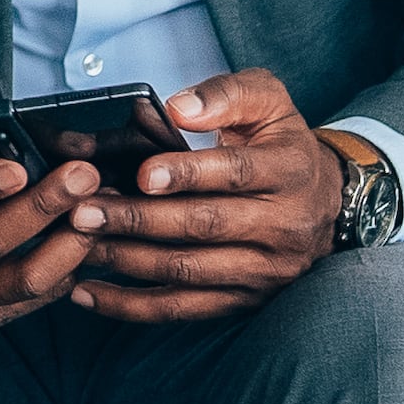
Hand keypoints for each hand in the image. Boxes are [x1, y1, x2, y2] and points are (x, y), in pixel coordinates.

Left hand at [72, 69, 341, 323]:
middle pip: (205, 226)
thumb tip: (178, 109)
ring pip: (189, 271)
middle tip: (83, 212)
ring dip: (127, 260)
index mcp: (289, 171)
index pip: (237, 174)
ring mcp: (266, 269)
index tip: (141, 173)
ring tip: (77, 243)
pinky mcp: (246, 298)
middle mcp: (284, 226)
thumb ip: (226, 95)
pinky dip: (132, 306)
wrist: (326, 203)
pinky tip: (87, 292)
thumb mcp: (268, 101)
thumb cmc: (281, 146)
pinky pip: (184, 308)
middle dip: (138, 220)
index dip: (187, 175)